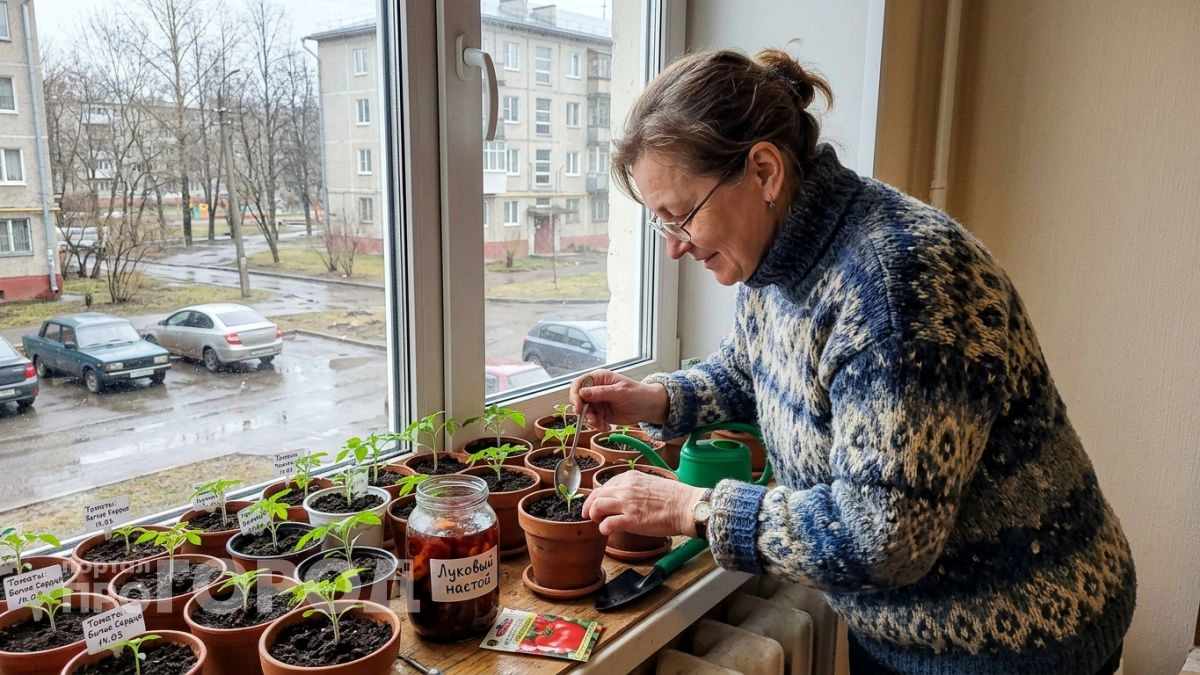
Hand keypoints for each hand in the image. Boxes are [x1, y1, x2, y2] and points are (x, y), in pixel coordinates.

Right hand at [570, 369, 668, 429]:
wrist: (648, 407)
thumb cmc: (637, 393)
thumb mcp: (619, 391)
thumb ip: (600, 392)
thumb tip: (582, 393)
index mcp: (599, 378)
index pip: (579, 383)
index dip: (575, 394)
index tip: (578, 406)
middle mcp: (596, 390)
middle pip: (580, 400)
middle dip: (584, 412)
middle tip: (592, 420)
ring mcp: (598, 402)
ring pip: (586, 413)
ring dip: (592, 421)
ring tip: (602, 425)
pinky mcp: (602, 414)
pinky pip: (594, 421)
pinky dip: (598, 426)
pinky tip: (606, 427)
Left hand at [582, 470, 705, 536]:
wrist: (686, 507)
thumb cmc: (674, 498)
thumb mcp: (650, 483)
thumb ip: (635, 488)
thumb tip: (626, 497)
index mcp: (631, 477)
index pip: (605, 484)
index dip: (598, 495)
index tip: (596, 502)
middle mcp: (626, 488)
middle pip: (597, 494)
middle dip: (589, 505)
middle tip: (587, 514)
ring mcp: (627, 503)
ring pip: (597, 506)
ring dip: (594, 515)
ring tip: (597, 522)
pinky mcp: (631, 520)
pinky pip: (608, 524)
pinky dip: (603, 528)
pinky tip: (607, 531)